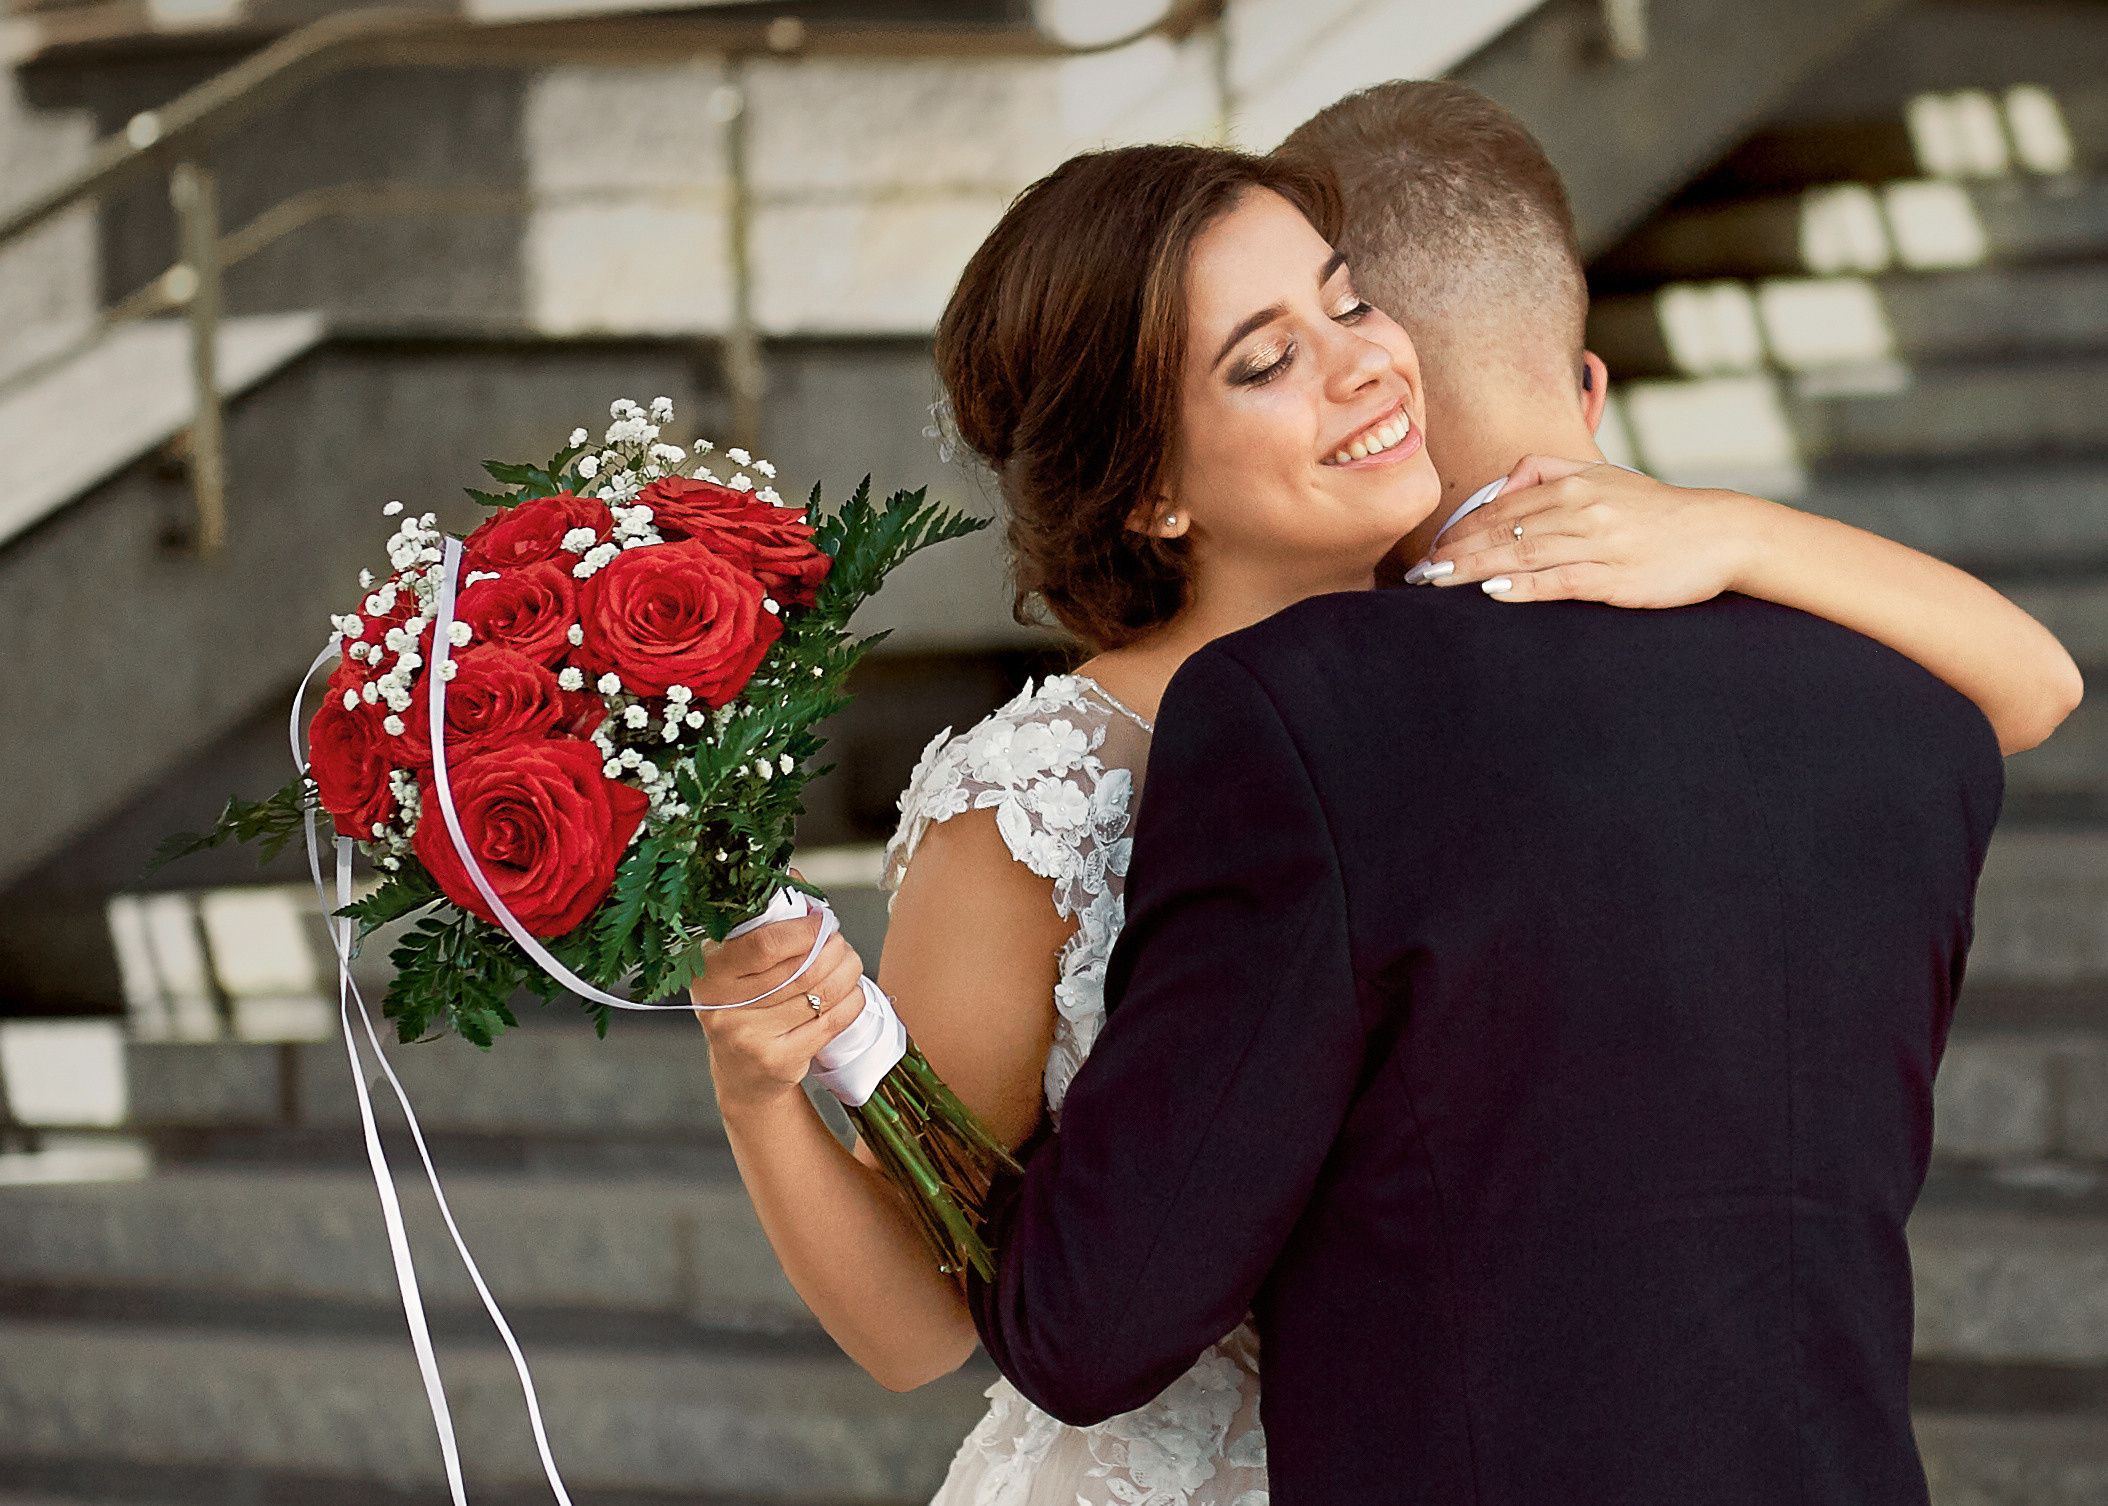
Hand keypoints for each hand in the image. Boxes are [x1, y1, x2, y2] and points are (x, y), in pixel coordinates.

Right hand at [691, 906, 869, 1117]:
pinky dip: (852, 1001)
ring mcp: (749, 1038)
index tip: (823, 921)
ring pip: (821, 993)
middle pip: (801, 968)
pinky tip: (851, 992)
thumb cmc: (745, 1005)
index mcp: (709, 971)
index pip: (764, 944)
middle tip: (841, 942)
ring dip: (848, 971)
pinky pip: (831, 1021)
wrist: (742, 1074)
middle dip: (834, 948)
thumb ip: (763, 921)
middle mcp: (723, 1007)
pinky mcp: (778, 1061)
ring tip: (849, 962)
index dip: (804, 929)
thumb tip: (793, 876)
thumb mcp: (737, 964)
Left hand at [1417, 456, 1767, 608]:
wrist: (1721, 533)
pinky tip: (1493, 591)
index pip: (1500, 505)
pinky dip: (1525, 585)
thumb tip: (1500, 486)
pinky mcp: (1617, 577)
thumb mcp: (1604, 476)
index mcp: (1575, 484)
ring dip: (1475, 568)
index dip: (1459, 529)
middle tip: (1418, 573)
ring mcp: (1600, 544)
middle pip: (1503, 529)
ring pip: (1523, 553)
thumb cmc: (1656, 511)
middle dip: (1454, 552)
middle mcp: (1583, 509)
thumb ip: (1548, 473)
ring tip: (1438, 582)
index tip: (1430, 549)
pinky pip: (1561, 581)